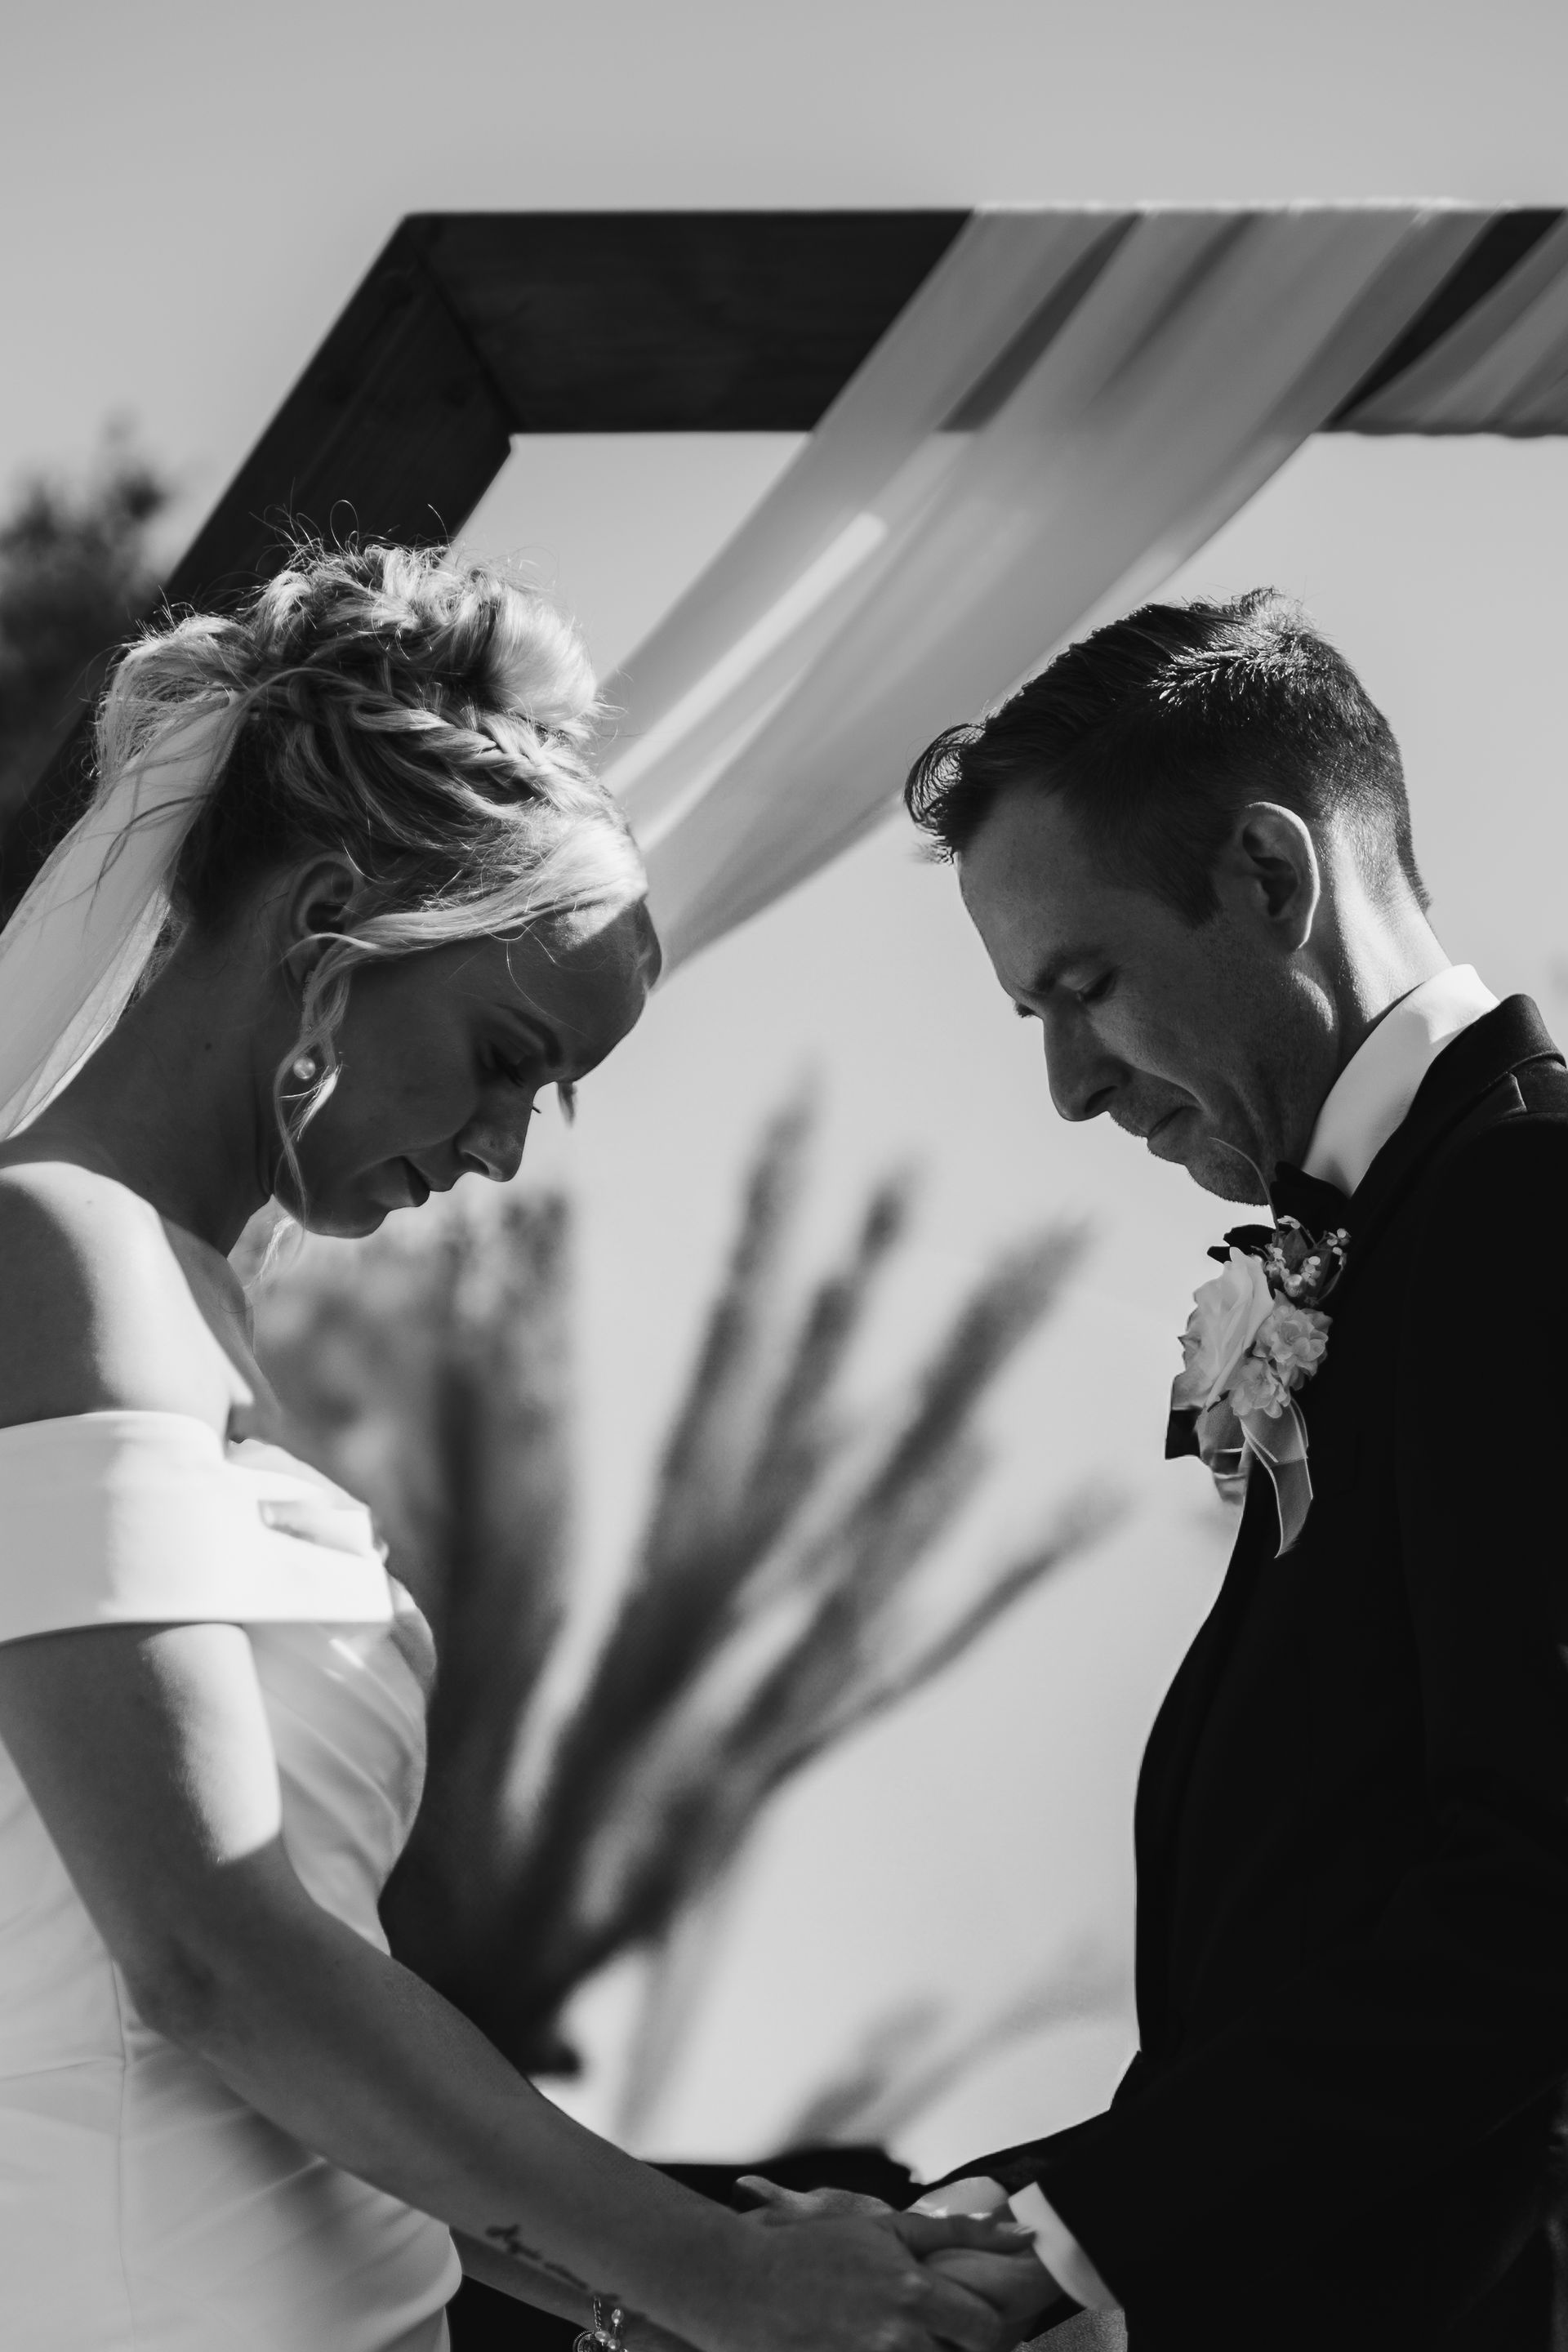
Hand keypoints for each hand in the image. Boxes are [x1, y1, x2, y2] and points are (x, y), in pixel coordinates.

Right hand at [730, 2177, 1039, 2351]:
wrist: (745, 2286)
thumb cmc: (813, 2252)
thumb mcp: (886, 2229)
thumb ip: (956, 2232)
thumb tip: (1019, 2234)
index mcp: (913, 2291)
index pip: (986, 2329)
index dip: (989, 2330)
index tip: (974, 2324)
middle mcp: (898, 2337)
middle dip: (960, 2350)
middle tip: (944, 2335)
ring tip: (907, 2339)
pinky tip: (877, 2348)